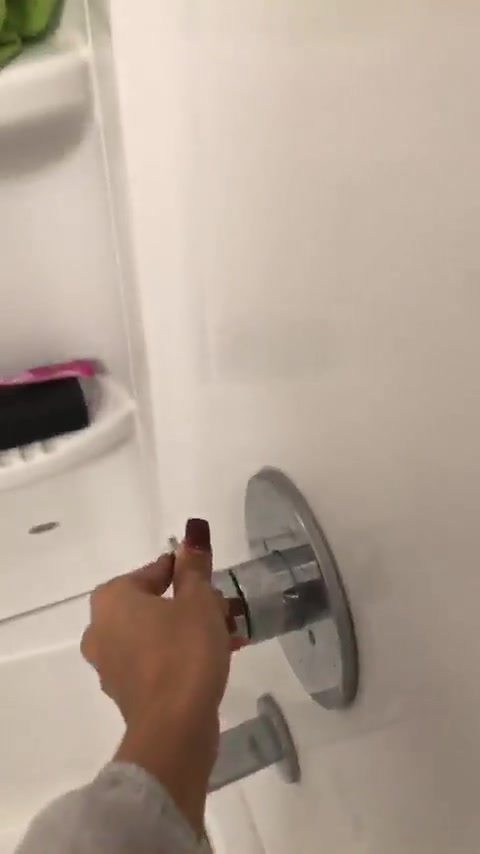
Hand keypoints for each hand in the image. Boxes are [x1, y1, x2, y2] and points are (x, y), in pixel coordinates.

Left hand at [81, 519, 232, 833]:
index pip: (153, 572)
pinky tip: (215, 660)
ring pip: (155, 635)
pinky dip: (180, 656)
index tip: (211, 580)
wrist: (175, 729)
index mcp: (112, 599)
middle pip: (152, 604)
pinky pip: (156, 662)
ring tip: (228, 635)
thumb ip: (194, 568)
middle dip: (189, 604)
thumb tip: (192, 534)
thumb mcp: (199, 601)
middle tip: (223, 609)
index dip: (185, 573)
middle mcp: (101, 629)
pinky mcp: (127, 694)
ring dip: (188, 631)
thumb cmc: (185, 652)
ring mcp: (110, 665)